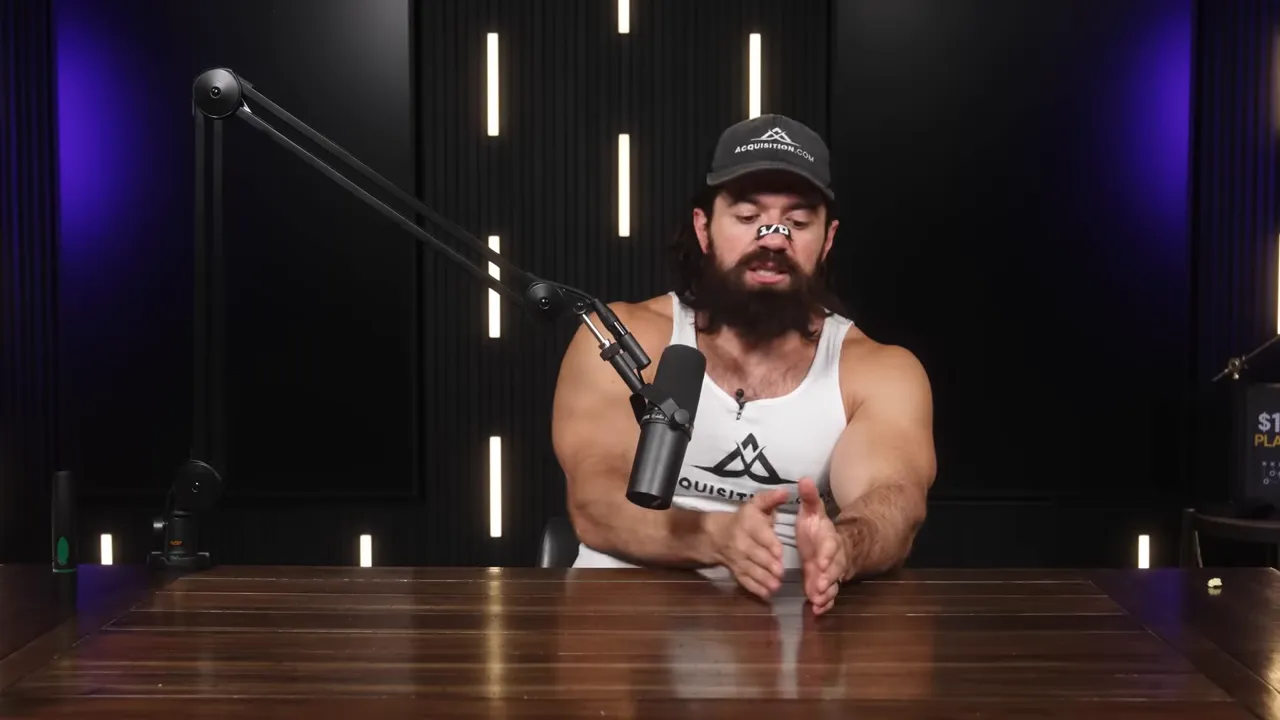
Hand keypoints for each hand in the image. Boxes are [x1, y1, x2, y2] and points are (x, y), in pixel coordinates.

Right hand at [711, 489, 788, 600]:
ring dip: (763, 579)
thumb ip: (770, 499)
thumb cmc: (744, 519)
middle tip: (781, 573)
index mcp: (748, 525)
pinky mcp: (736, 572)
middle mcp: (741, 543)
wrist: (716, 534)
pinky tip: (766, 595)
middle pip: (756, 555)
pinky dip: (755, 589)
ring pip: (751, 570)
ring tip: (776, 586)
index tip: (779, 552)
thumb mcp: (755, 505)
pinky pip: (744, 581)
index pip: (760, 535)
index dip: (769, 543)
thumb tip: (786, 491)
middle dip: (768, 564)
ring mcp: (738, 559)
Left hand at [795, 477, 847, 614]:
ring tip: (818, 602)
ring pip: (833, 584)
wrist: (829, 544)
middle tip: (819, 587)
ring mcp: (831, 572)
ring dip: (827, 593)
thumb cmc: (817, 527)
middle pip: (834, 568)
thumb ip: (809, 498)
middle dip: (828, 578)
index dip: (826, 554)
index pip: (830, 546)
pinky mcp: (827, 583)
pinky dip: (825, 603)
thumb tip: (803, 479)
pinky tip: (818, 610)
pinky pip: (829, 595)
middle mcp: (833, 557)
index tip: (819, 562)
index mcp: (829, 539)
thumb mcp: (812, 511)